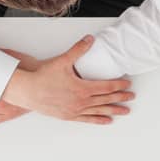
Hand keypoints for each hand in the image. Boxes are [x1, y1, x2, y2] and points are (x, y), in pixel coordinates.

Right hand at [1, 35, 134, 123]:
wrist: (28, 91)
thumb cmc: (43, 77)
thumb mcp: (62, 60)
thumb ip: (78, 50)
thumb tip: (89, 39)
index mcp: (82, 88)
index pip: (106, 87)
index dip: (118, 85)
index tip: (127, 84)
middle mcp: (81, 102)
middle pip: (106, 100)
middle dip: (120, 98)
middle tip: (131, 97)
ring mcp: (75, 110)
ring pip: (99, 111)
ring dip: (113, 110)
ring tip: (125, 111)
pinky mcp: (68, 116)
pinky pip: (87, 119)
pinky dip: (98, 120)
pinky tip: (107, 121)